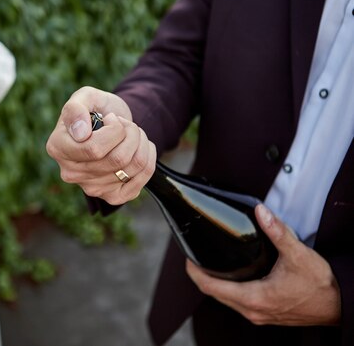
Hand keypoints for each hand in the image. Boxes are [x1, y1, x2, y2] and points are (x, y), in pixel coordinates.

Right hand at [45, 86, 156, 204]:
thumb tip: (80, 133)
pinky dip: (148, 159)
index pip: (94, 149)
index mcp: (57, 148)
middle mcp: (70, 173)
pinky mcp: (111, 197)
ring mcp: (91, 188)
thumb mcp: (85, 97)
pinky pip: (141, 180)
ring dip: (141, 143)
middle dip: (131, 134)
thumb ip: (76, 109)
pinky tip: (140, 149)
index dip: (113, 130)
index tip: (110, 118)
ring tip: (132, 134)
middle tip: (125, 124)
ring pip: (132, 167)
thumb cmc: (95, 109)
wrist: (109, 124)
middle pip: (117, 159)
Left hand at [186, 204, 340, 325]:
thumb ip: (277, 231)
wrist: (339, 305)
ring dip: (214, 283)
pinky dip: (228, 289)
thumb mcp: (297, 254)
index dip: (194, 272)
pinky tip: (231, 276)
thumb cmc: (320, 285)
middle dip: (201, 275)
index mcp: (254, 297)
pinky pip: (237, 303)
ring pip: (225, 300)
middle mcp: (252, 310)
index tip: (187, 257)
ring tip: (208, 263)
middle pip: (213, 294)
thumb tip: (261, 212)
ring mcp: (258, 315)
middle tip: (194, 256)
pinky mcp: (264, 314)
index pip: (210, 287)